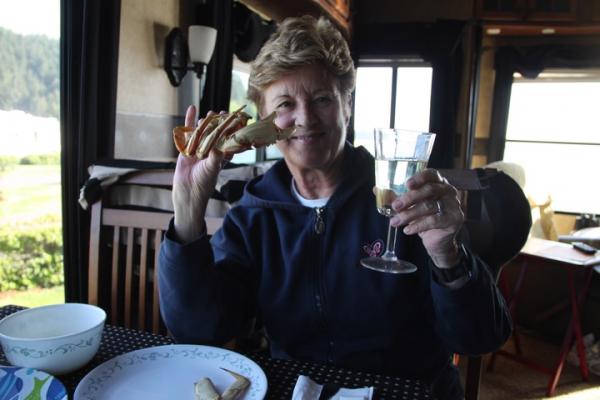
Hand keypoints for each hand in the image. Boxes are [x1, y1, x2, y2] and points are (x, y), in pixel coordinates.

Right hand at [172, 105, 229, 241]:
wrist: (187, 190)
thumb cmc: (204, 182)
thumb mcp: (212, 169)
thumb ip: (216, 157)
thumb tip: (218, 147)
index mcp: (222, 154)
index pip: (229, 138)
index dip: (233, 128)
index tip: (235, 118)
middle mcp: (211, 149)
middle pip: (216, 132)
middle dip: (219, 122)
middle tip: (221, 112)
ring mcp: (199, 147)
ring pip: (203, 130)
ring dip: (206, 120)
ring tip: (209, 112)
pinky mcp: (187, 147)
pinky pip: (188, 131)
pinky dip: (189, 120)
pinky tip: (191, 108)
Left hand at [389, 169, 464, 267]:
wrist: (437, 240)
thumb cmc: (423, 217)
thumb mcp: (409, 206)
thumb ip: (395, 197)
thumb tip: (376, 189)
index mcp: (437, 182)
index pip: (431, 174)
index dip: (419, 177)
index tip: (407, 184)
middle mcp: (448, 190)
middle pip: (429, 190)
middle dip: (409, 198)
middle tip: (395, 206)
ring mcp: (454, 204)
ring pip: (429, 206)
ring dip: (409, 215)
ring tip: (395, 222)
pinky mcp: (455, 219)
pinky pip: (434, 221)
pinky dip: (418, 226)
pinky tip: (407, 230)